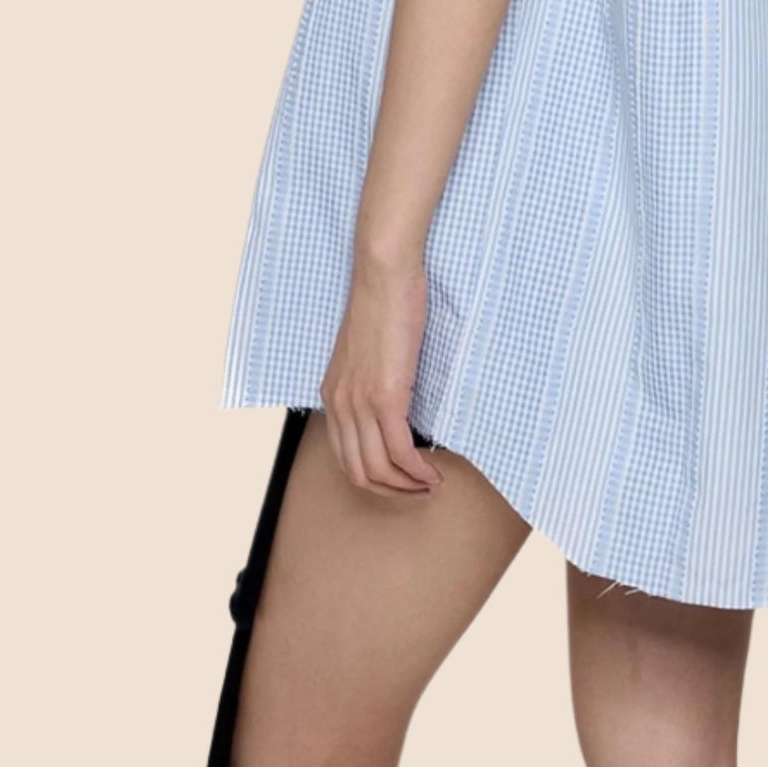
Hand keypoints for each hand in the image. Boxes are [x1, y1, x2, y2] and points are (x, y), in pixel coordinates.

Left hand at [319, 248, 444, 495]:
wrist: (383, 274)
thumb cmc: (382, 303)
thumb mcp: (366, 351)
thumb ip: (370, 381)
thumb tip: (391, 403)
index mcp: (333, 396)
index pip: (344, 458)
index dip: (373, 479)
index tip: (400, 480)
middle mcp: (340, 405)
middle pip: (358, 473)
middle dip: (391, 492)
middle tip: (418, 491)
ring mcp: (361, 403)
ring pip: (378, 470)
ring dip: (407, 487)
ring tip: (430, 485)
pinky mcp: (387, 397)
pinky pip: (400, 452)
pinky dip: (418, 470)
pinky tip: (434, 472)